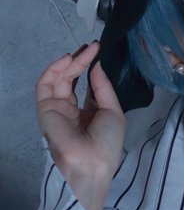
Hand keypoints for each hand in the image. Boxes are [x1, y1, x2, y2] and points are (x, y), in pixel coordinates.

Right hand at [35, 44, 124, 209]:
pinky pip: (45, 85)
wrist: (91, 163)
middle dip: (81, 61)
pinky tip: (68, 59)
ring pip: (58, 79)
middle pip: (71, 79)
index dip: (90, 68)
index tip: (98, 51)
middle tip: (91, 47)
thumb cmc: (106, 142)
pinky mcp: (45, 109)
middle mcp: (71, 110)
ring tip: (83, 51)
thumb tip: (97, 65)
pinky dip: (54, 69)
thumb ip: (102, 87)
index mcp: (88, 113)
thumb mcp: (112, 110)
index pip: (85, 85)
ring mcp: (57, 109)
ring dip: (70, 62)